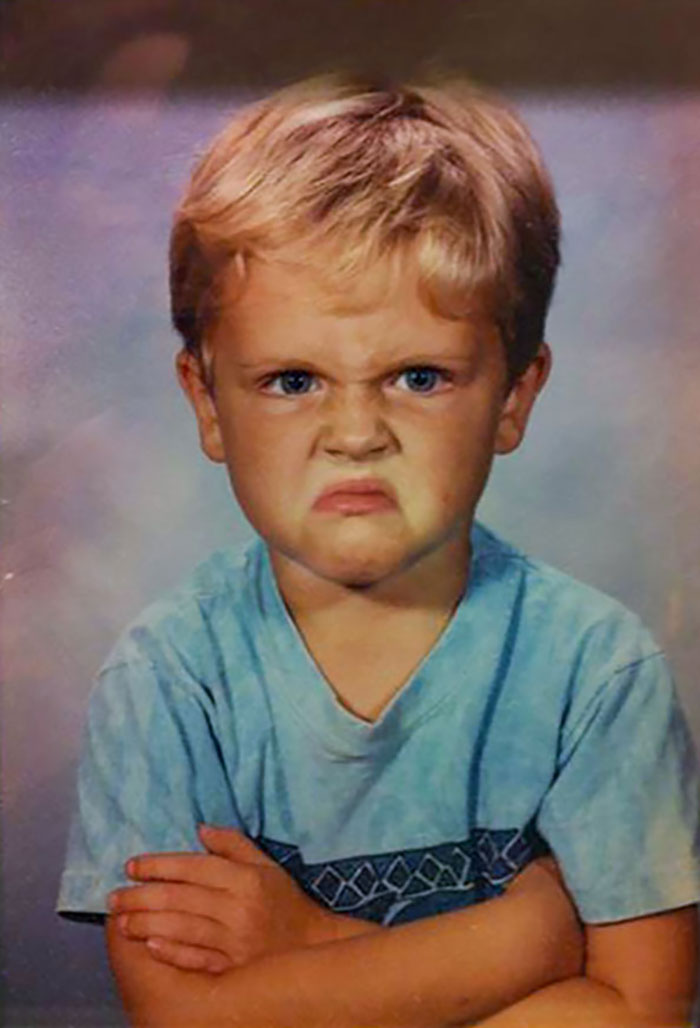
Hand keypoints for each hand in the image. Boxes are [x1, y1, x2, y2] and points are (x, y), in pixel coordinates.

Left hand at [108, 825, 360, 973]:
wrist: (311, 946)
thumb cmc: (283, 900)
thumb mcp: (265, 864)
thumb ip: (233, 844)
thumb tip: (199, 829)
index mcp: (245, 878)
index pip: (194, 867)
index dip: (159, 865)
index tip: (131, 866)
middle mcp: (238, 908)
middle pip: (181, 898)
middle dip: (142, 896)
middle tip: (114, 897)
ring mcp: (235, 941)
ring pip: (183, 929)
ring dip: (147, 924)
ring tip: (122, 921)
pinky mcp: (233, 968)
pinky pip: (197, 960)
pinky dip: (172, 952)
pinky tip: (150, 946)